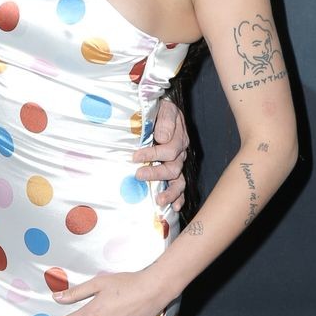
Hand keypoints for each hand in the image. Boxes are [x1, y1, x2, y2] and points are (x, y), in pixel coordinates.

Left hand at [134, 97, 187, 211]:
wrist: (164, 108)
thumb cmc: (161, 108)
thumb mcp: (164, 108)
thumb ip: (166, 120)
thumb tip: (162, 137)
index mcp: (178, 137)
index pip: (169, 150)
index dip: (152, 154)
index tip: (135, 156)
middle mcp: (180, 152)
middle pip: (173, 168)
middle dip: (156, 173)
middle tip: (139, 175)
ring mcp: (178, 162)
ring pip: (179, 181)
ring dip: (170, 192)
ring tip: (159, 201)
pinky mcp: (174, 170)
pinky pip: (180, 185)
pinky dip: (178, 197)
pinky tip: (175, 208)